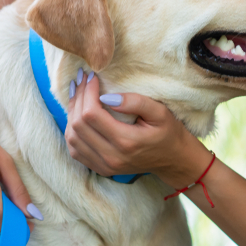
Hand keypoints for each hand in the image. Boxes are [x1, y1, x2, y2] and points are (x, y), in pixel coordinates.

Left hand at [64, 71, 206, 186]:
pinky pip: (75, 149)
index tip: (91, 77)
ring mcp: (104, 165)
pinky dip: (71, 130)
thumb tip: (106, 96)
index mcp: (126, 141)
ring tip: (78, 94)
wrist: (173, 159)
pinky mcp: (100, 168)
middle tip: (82, 80)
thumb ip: (136, 102)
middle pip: (78, 125)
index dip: (87, 92)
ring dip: (71, 113)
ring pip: (72, 138)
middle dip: (78, 98)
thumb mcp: (160, 112)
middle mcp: (111, 156)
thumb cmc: (169, 132)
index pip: (91, 114)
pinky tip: (78, 115)